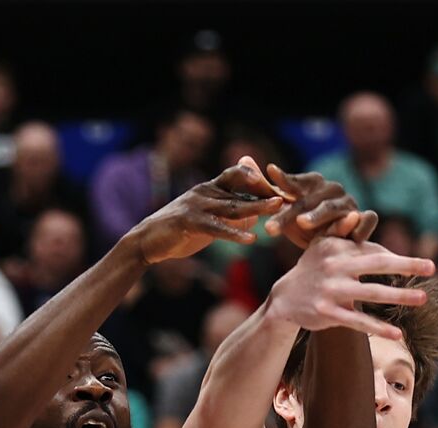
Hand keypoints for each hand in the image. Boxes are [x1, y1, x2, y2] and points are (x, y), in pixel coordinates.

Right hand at [126, 160, 285, 264]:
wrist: (149, 240)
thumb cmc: (181, 231)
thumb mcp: (209, 221)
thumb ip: (230, 216)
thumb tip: (254, 215)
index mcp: (210, 188)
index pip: (238, 177)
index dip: (261, 182)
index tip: (283, 189)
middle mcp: (205, 192)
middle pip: (241, 190)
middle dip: (266, 192)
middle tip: (288, 195)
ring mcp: (196, 205)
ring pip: (233, 206)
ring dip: (257, 207)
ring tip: (277, 209)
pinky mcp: (189, 221)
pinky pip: (216, 227)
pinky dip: (234, 233)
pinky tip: (251, 240)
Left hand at [262, 163, 378, 248]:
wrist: (335, 245)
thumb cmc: (306, 223)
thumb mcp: (284, 206)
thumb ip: (266, 187)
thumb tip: (242, 159)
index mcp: (312, 185)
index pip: (296, 182)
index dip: (284, 178)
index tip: (270, 172)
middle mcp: (332, 190)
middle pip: (309, 201)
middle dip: (289, 214)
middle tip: (270, 227)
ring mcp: (350, 204)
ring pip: (334, 209)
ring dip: (318, 216)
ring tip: (302, 224)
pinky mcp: (366, 218)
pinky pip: (366, 220)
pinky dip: (360, 227)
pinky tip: (351, 236)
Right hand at [264, 237, 434, 340]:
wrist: (284, 299)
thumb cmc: (311, 269)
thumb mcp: (321, 247)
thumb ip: (340, 231)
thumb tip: (357, 214)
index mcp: (337, 248)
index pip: (373, 252)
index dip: (399, 259)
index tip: (424, 265)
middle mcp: (334, 266)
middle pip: (376, 264)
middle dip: (406, 265)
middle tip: (431, 267)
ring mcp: (331, 290)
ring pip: (371, 293)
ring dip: (399, 296)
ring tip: (422, 298)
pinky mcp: (327, 313)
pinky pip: (358, 321)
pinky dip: (378, 328)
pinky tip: (398, 333)